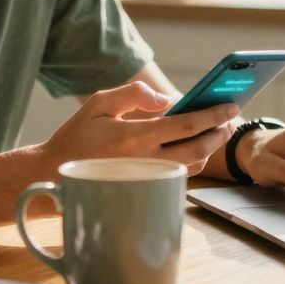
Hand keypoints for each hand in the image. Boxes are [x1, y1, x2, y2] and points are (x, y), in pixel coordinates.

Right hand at [42, 81, 238, 176]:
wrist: (54, 173)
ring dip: (210, 148)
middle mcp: (145, 161)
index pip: (186, 125)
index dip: (213, 115)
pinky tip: (197, 147)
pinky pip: (179, 177)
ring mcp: (147, 179)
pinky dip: (194, 161)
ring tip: (217, 130)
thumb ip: (133, 93)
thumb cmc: (77, 135)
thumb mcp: (99, 103)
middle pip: (198, 148)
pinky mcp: (146, 189)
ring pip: (192, 165)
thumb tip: (165, 98)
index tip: (231, 105)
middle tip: (230, 119)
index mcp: (134, 136)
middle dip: (219, 132)